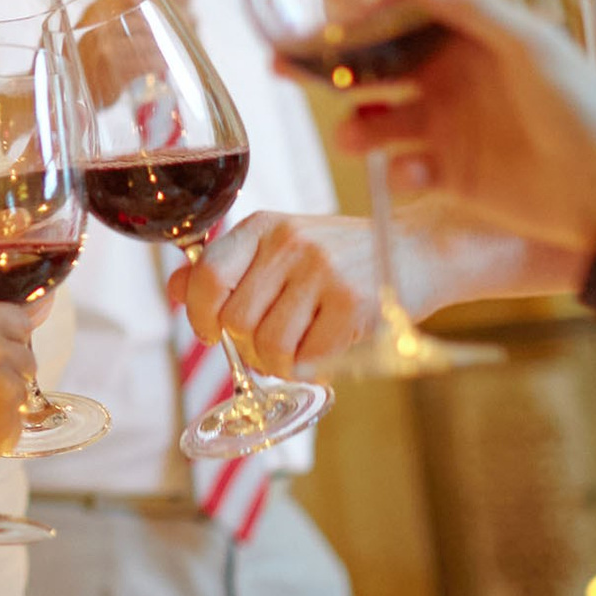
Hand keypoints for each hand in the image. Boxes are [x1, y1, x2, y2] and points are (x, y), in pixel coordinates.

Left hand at [180, 211, 375, 375]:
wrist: (421, 250)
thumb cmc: (344, 256)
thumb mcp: (283, 247)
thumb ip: (228, 268)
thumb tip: (175, 289)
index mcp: (264, 226)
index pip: (207, 276)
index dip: (199, 315)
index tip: (211, 331)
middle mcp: (290, 244)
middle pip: (236, 321)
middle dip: (249, 346)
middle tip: (275, 341)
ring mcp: (323, 272)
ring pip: (269, 346)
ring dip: (279, 363)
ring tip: (301, 348)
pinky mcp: (353, 304)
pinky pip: (307, 361)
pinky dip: (310, 369)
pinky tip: (325, 351)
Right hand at [330, 0, 595, 262]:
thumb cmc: (583, 102)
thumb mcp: (529, 44)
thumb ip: (471, 6)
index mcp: (469, 34)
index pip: (402, 6)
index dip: (360, 1)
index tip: (323, 2)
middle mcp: (449, 74)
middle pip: (372, 62)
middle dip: (328, 64)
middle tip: (285, 64)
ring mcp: (446, 125)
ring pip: (376, 119)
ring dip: (356, 126)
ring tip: (353, 136)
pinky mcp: (449, 173)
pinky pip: (403, 170)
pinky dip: (399, 172)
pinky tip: (414, 174)